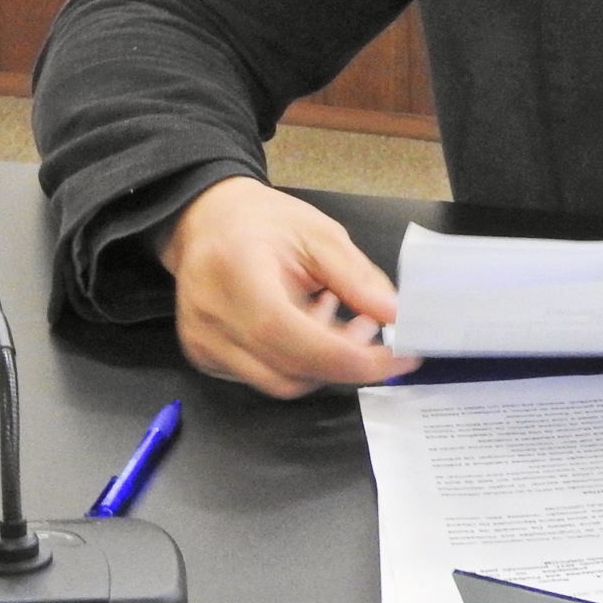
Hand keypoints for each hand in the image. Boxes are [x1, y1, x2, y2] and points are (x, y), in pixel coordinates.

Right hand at [160, 176, 419, 396]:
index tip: (398, 357)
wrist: (206, 220)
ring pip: (280, 382)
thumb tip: (395, 316)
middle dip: (345, 361)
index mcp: (237, 274)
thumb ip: (358, 278)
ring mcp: (204, 344)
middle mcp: (212, 318)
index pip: (293, 339)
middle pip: (290, 372)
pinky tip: (306, 323)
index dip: (351, 358)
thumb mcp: (320, 234)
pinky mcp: (206, 358)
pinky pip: (264, 376)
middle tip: (372, 328)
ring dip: (323, 363)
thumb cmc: (262, 221)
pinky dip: (298, 361)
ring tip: (336, 316)